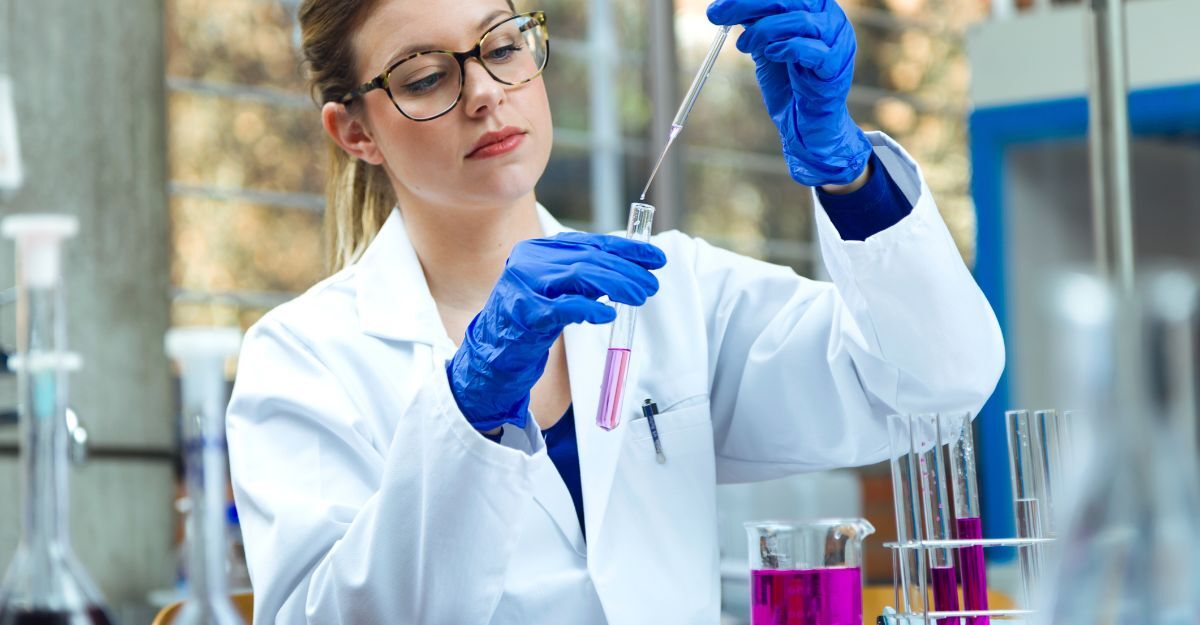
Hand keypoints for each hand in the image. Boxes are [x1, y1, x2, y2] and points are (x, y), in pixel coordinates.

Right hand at [447, 233, 666, 431]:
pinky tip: (607, 314)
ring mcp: (524, 285)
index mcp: (540, 250)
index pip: (591, 242)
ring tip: (639, 296)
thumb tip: (632, 269)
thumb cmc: (530, 321)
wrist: (492, 353)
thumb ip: (585, 276)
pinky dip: (588, 309)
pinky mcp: (523, 313)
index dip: (626, 249)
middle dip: (626, 270)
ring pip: (579, 276)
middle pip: (588, 258)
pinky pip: (562, 307)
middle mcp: (530, 260)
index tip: (655, 258)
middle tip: (651, 284)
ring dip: (616, 285)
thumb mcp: (557, 289)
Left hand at [707, 0, 871, 186]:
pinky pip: (813, 51)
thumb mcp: (766, 47)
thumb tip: (726, 6)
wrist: (806, 124)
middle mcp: (831, 19)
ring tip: (744, 45)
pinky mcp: (836, 67)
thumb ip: (756, 24)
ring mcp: (838, 42)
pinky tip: (771, 54)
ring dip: (764, 30)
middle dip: (749, 4)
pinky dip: (788, 48)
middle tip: (717, 16)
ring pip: (801, 21)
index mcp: (815, 9)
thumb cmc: (789, 84)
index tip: (717, 8)